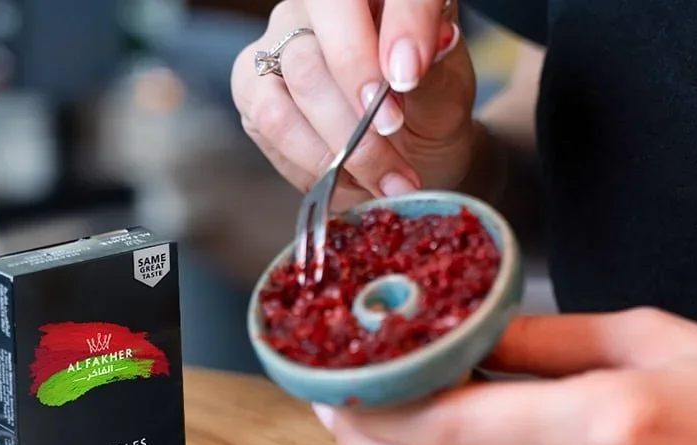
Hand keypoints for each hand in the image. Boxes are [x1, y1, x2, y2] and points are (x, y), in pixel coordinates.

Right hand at [230, 0, 476, 208]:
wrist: (405, 155)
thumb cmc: (426, 114)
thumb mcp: (446, 95)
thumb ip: (431, 72)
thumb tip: (406, 64)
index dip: (389, 34)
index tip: (406, 80)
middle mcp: (317, 8)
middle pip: (320, 50)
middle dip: (359, 111)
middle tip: (393, 140)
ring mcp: (278, 43)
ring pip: (294, 86)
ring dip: (339, 143)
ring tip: (380, 177)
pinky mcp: (250, 86)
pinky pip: (270, 121)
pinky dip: (313, 160)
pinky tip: (343, 175)